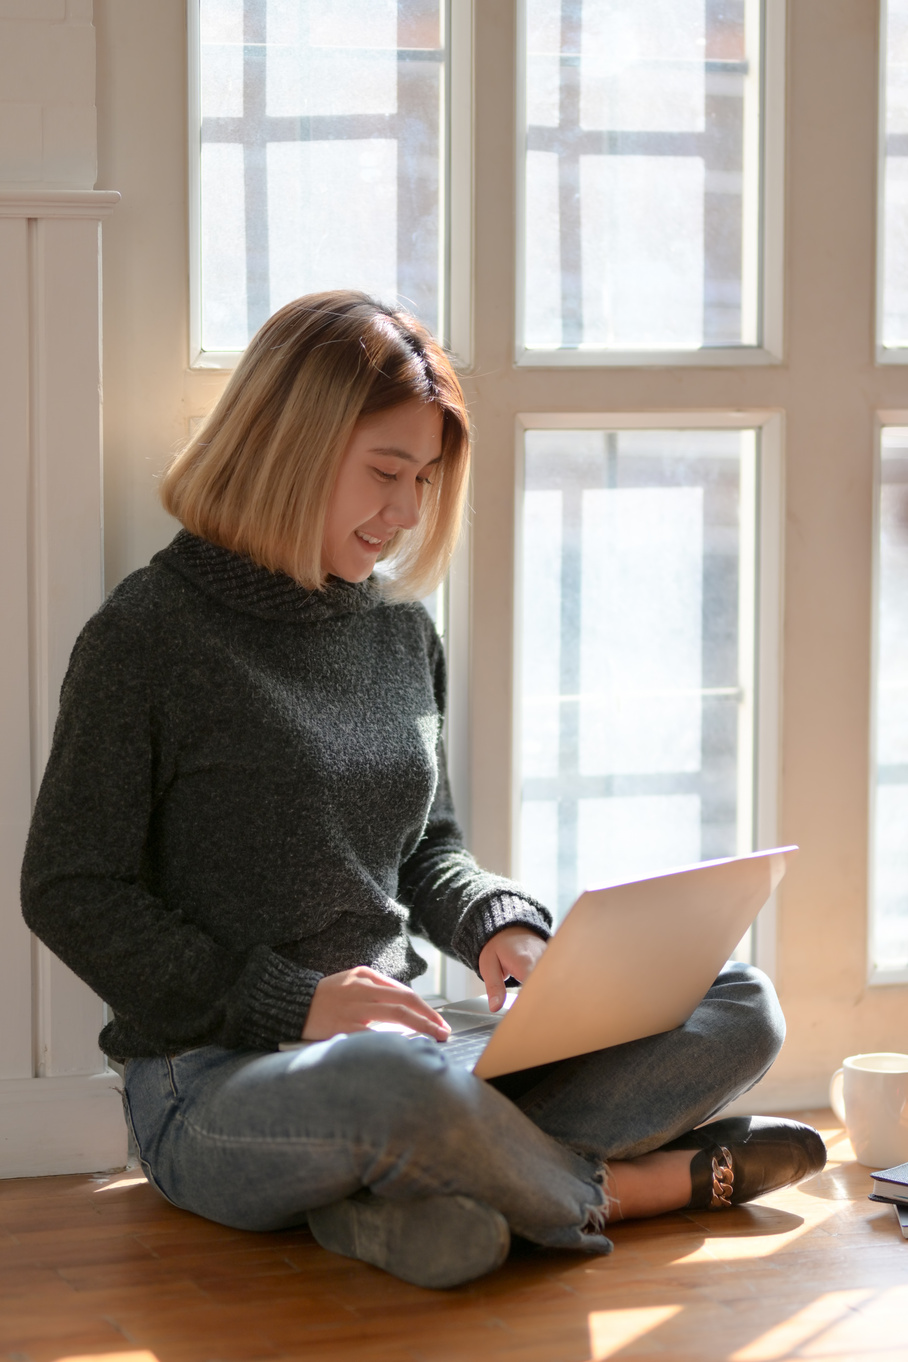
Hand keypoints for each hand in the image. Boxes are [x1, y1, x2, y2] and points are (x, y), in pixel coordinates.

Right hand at [302, 966, 451, 1041]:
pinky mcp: (344, 1027)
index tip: (438, 1021)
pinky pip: (374, 1035)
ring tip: (434, 1038)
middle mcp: (362, 989)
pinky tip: (406, 1049)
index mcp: (365, 977)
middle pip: (406, 1001)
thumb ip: (375, 990)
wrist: (291, 1004)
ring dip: (420, 1027)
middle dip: (429, 1017)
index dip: (426, 1008)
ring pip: (396, 1015)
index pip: (404, 992)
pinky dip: (393, 1041)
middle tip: (444, 1031)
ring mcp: (354, 1008)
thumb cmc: (324, 997)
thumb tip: (403, 1006)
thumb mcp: (350, 982)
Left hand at [478, 927, 547, 1011]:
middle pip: (549, 986)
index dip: (533, 1002)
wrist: (510, 927)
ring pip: (555, 982)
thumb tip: (495, 1007)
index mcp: (524, 961)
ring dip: (549, 995)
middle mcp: (542, 959)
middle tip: (536, 1016)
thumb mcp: (488, 965)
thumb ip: (494, 988)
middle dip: (543, 1002)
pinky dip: (552, 987)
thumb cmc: (498, 946)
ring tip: (542, 1005)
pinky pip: (557, 977)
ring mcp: (551, 959)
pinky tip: (547, 996)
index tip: (527, 1013)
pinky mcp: (555, 961)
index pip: (535, 986)